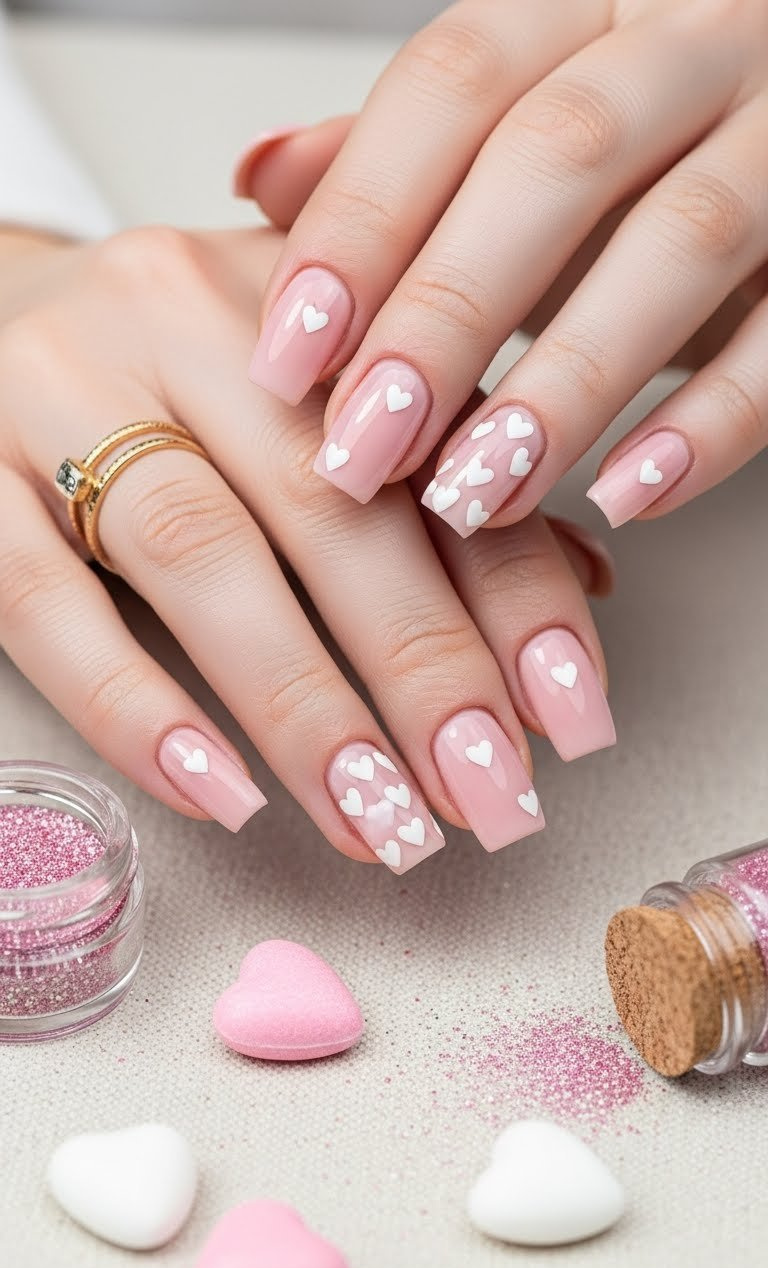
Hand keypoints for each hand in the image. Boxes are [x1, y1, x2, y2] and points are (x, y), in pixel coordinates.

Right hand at [0, 225, 614, 870]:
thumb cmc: (168, 370)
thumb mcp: (314, 387)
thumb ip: (441, 474)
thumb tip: (582, 589)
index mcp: (306, 297)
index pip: (440, 453)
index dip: (517, 592)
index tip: (568, 717)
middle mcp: (186, 319)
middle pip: (333, 507)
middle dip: (427, 671)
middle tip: (487, 798)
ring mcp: (63, 390)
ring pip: (202, 556)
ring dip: (306, 708)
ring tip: (378, 820)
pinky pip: (47, 605)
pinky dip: (138, 709)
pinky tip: (219, 793)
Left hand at [243, 0, 767, 532]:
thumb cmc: (643, 155)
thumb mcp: (517, 139)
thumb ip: (398, 157)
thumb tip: (262, 176)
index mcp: (588, 9)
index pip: (456, 80)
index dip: (362, 220)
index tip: (288, 356)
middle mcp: (695, 44)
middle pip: (557, 157)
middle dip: (445, 314)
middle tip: (365, 448)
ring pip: (682, 243)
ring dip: (564, 386)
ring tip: (472, 495)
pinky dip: (709, 427)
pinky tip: (624, 496)